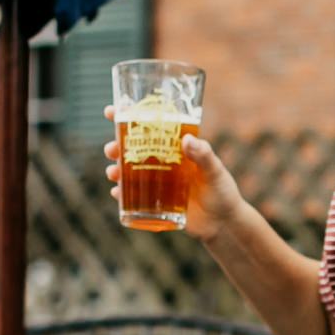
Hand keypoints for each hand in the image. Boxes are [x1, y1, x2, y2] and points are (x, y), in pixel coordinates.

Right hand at [103, 109, 243, 241]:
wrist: (223, 224)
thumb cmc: (222, 192)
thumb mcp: (215, 172)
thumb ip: (204, 156)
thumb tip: (187, 139)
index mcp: (176, 147)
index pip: (151, 126)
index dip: (128, 117)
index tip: (110, 110)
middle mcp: (163, 161)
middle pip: (132, 149)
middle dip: (115, 147)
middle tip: (110, 150)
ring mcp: (157, 182)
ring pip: (128, 171)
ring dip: (115, 170)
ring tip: (113, 173)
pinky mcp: (155, 202)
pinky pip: (133, 196)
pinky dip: (122, 193)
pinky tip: (116, 193)